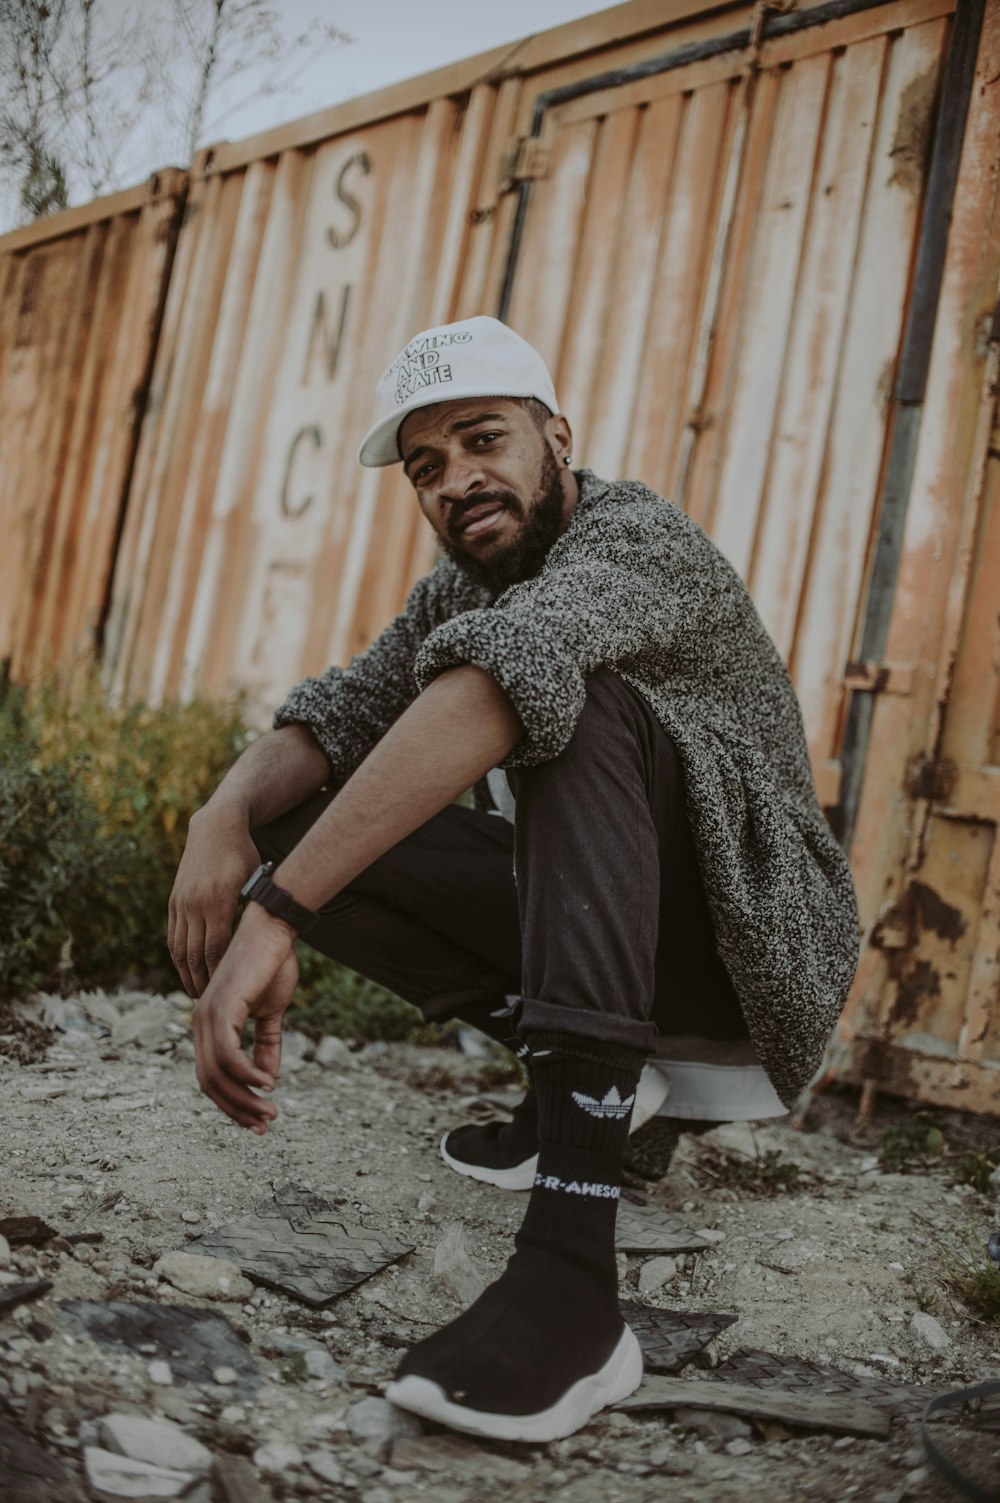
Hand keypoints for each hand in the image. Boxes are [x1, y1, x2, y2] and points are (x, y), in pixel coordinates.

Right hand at [169, 805, 260, 997]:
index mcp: (219, 901)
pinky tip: (184, 970)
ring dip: (187, 974)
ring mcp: (181, 902)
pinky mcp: (174, 900)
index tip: (227, 993)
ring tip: (196, 994)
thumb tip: (263, 940)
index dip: (220, 974)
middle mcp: (196, 904)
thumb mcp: (256, 880)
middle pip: (196, 955)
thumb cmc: (245, 855)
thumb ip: (255, 909)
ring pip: (180, 949)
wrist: (216, 828)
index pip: (218, 948)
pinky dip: (177, 957)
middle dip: (203, 982)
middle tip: (211, 1004)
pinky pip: (173, 935)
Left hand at [192, 902, 298, 1132]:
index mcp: (208, 1025)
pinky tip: (267, 1083)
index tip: (258, 1121)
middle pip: (210, 1083)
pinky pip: (229, 1056)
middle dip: (238, 1109)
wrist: (273, 932)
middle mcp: (199, 1023)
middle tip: (265, 1124)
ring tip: (270, 1110)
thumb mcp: (270, 1013)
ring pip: (217, 1075)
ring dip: (245, 1098)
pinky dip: (248, 1075)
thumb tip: (268, 1076)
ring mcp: (206, 1016)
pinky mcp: (221, 1010)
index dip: (233, 1103)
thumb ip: (265, 1043)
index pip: (211, 1076)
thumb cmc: (272, 965)